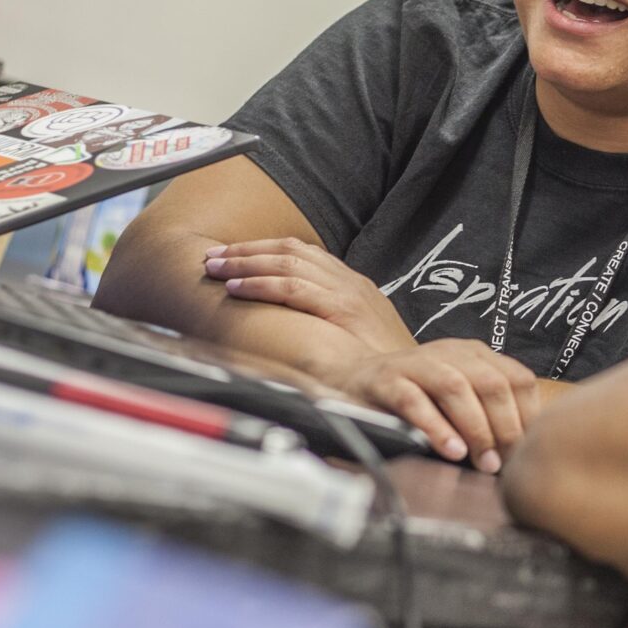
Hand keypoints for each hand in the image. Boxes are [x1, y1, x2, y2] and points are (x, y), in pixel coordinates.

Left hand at [203, 239, 416, 354]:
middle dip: (246, 250)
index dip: (262, 249)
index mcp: (350, 282)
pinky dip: (261, 284)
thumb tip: (291, 319)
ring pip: (286, 263)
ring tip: (216, 268)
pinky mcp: (343, 309)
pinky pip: (293, 288)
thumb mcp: (356, 331)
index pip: (300, 251)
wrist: (415, 378)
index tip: (231, 254)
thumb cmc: (381, 364)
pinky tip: (238, 288)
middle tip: (212, 256)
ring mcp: (347, 292)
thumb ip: (329, 317)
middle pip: (289, 250)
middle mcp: (348, 280)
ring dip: (245, 263)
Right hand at [343, 341, 541, 470]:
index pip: (518, 379)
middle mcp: (450, 353)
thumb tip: (523, 452)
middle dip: (505, 427)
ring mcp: (417, 363)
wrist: (356, 379)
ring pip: (455, 387)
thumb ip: (489, 413)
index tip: (527, 451)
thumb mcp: (460, 397)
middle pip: (492, 383)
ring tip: (483, 463)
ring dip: (475, 429)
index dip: (528, 417)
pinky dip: (436, 428)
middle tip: (505, 463)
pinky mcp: (387, 379)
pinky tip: (451, 451)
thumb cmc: (418, 396)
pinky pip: (414, 401)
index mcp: (475, 354)